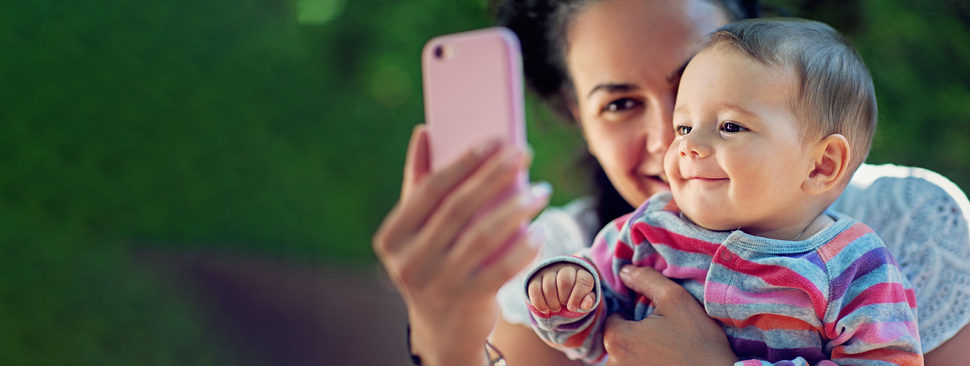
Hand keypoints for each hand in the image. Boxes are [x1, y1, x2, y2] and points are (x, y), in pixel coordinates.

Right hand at [372, 125, 549, 365]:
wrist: (442, 330)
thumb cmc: (432, 263)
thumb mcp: (417, 230)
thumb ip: (418, 182)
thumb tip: (423, 131)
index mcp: (393, 236)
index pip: (431, 189)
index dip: (464, 161)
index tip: (495, 140)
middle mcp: (409, 261)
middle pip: (459, 208)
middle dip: (495, 176)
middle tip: (523, 154)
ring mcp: (437, 284)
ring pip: (483, 236)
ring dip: (517, 207)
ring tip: (540, 190)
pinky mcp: (467, 302)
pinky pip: (501, 268)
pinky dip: (523, 247)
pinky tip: (539, 229)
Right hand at [527, 263, 595, 312]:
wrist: (560, 287)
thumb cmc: (575, 294)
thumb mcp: (585, 297)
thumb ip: (588, 300)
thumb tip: (586, 304)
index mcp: (581, 272)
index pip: (583, 280)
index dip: (578, 296)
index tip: (573, 307)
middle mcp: (565, 267)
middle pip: (565, 281)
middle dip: (564, 298)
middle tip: (564, 306)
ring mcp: (549, 271)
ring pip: (549, 286)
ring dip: (553, 303)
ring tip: (556, 308)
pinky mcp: (535, 278)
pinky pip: (534, 290)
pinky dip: (540, 303)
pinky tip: (545, 310)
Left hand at [602, 265, 738, 365]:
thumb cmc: (699, 344)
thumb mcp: (677, 300)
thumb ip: (647, 280)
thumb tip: (625, 271)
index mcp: (617, 340)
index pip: (614, 319)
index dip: (633, 315)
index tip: (655, 320)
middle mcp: (613, 363)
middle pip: (618, 340)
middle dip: (636, 335)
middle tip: (664, 337)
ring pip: (625, 358)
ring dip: (640, 353)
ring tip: (667, 352)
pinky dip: (646, 364)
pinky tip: (666, 362)